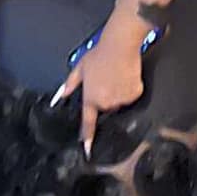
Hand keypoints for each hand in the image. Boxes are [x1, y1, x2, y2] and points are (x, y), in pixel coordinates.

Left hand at [53, 18, 147, 154]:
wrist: (120, 46)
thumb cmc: (99, 54)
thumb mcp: (79, 68)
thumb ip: (70, 84)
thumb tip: (61, 94)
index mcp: (91, 98)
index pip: (88, 122)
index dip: (88, 137)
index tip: (87, 149)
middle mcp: (106, 102)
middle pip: (106, 107)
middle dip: (105, 97)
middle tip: (105, 80)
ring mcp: (122, 99)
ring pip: (119, 102)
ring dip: (117, 92)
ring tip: (115, 76)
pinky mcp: (134, 94)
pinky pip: (131, 95)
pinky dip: (130, 88)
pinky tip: (125, 76)